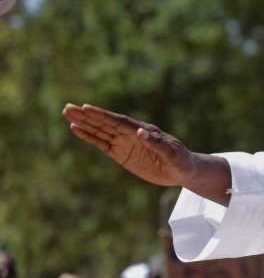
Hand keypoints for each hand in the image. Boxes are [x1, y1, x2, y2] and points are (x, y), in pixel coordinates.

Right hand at [62, 103, 196, 186]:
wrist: (182, 170)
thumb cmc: (181, 161)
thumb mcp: (172, 154)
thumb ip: (157, 144)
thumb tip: (141, 132)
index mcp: (143, 131)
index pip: (119, 121)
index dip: (102, 115)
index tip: (86, 108)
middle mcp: (131, 134)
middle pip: (105, 123)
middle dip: (87, 116)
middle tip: (67, 107)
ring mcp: (125, 143)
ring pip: (100, 131)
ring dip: (84, 123)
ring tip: (67, 114)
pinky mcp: (121, 154)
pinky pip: (102, 144)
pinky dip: (89, 137)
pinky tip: (76, 130)